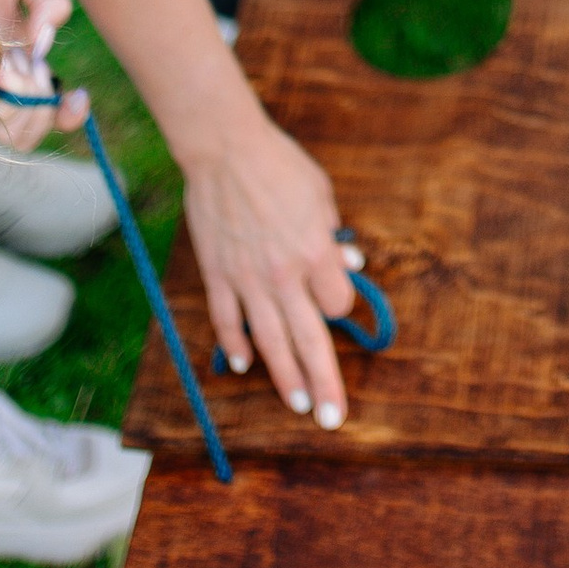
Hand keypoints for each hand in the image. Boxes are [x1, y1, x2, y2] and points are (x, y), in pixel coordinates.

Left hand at [0, 0, 81, 154]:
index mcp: (16, 66)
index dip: (70, 116)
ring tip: (18, 63)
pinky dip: (12, 91)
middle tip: (36, 66)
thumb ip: (52, 3)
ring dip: (33, 102)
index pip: (45, 116)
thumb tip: (43, 48)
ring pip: (16, 135)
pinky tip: (2, 57)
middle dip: (50, 106)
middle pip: (32, 133)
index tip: (78, 96)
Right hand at [183, 104, 359, 429]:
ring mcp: (248, 279)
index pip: (337, 303)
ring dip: (285, 377)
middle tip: (331, 418)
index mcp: (314, 252)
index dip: (340, 306)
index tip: (335, 299)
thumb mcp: (321, 195)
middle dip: (323, 382)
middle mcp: (284, 274)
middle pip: (309, 339)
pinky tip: (244, 365)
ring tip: (298, 404)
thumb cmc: (279, 166)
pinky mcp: (218, 275)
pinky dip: (235, 345)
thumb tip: (350, 269)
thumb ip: (333, 238)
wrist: (225, 149)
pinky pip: (228, 320)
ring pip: (269, 341)